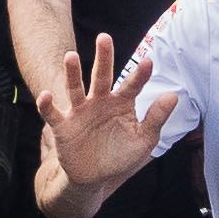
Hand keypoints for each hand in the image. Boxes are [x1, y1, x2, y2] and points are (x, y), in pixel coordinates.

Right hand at [38, 32, 175, 196]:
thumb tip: (173, 95)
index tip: (148, 62)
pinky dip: (46, 104)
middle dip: (103, 58)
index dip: (140, 75)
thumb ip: (156, 118)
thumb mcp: (143, 140)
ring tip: (71, 56)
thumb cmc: (120, 157)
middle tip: (104, 38)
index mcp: (121, 103)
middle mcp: (99, 102)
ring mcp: (79, 112)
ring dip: (72, 72)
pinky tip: (45, 95)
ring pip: (75, 88)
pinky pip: (52, 113)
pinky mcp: (63, 126)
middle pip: (101, 76)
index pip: (132, 85)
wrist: (95, 179)